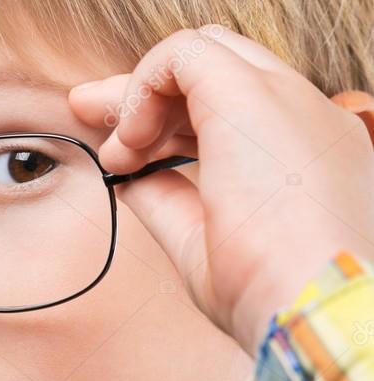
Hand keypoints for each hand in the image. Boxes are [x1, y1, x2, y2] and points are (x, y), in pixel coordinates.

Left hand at [69, 24, 373, 354]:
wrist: (312, 303)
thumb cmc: (271, 292)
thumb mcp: (205, 241)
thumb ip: (167, 199)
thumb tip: (128, 175)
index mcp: (304, 150)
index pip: (231, 105)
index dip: (170, 117)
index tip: (123, 148)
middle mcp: (301, 114)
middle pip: (212, 69)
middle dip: (144, 92)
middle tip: (90, 115)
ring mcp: (282, 98)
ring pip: (198, 54)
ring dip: (138, 96)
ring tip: (114, 151)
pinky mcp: (249, 94)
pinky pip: (182, 54)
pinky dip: (141, 89)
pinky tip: (130, 141)